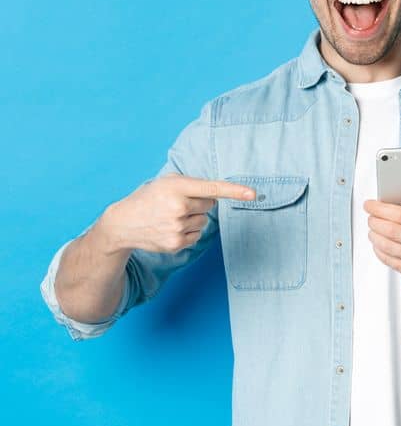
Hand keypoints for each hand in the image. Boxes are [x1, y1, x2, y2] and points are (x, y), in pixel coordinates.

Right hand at [97, 173, 256, 253]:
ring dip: (192, 218)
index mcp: (176, 187)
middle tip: (176, 203)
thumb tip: (219, 195)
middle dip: (198, 203)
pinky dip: (188, 231)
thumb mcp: (166, 182)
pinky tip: (169, 228)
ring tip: (169, 217)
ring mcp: (177, 227)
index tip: (253, 194)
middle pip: (210, 205)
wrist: (123, 223)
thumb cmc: (149, 198)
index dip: (234, 191)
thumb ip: (193, 184)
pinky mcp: (176, 243)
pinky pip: (197, 235)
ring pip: (204, 221)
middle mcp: (178, 207)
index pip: (211, 188)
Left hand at [363, 197, 400, 289]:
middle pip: (392, 230)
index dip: (381, 209)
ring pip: (388, 246)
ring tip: (373, 230)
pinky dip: (379, 250)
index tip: (370, 205)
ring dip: (374, 236)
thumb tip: (396, 198)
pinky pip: (390, 260)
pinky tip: (378, 244)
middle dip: (375, 221)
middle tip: (370, 217)